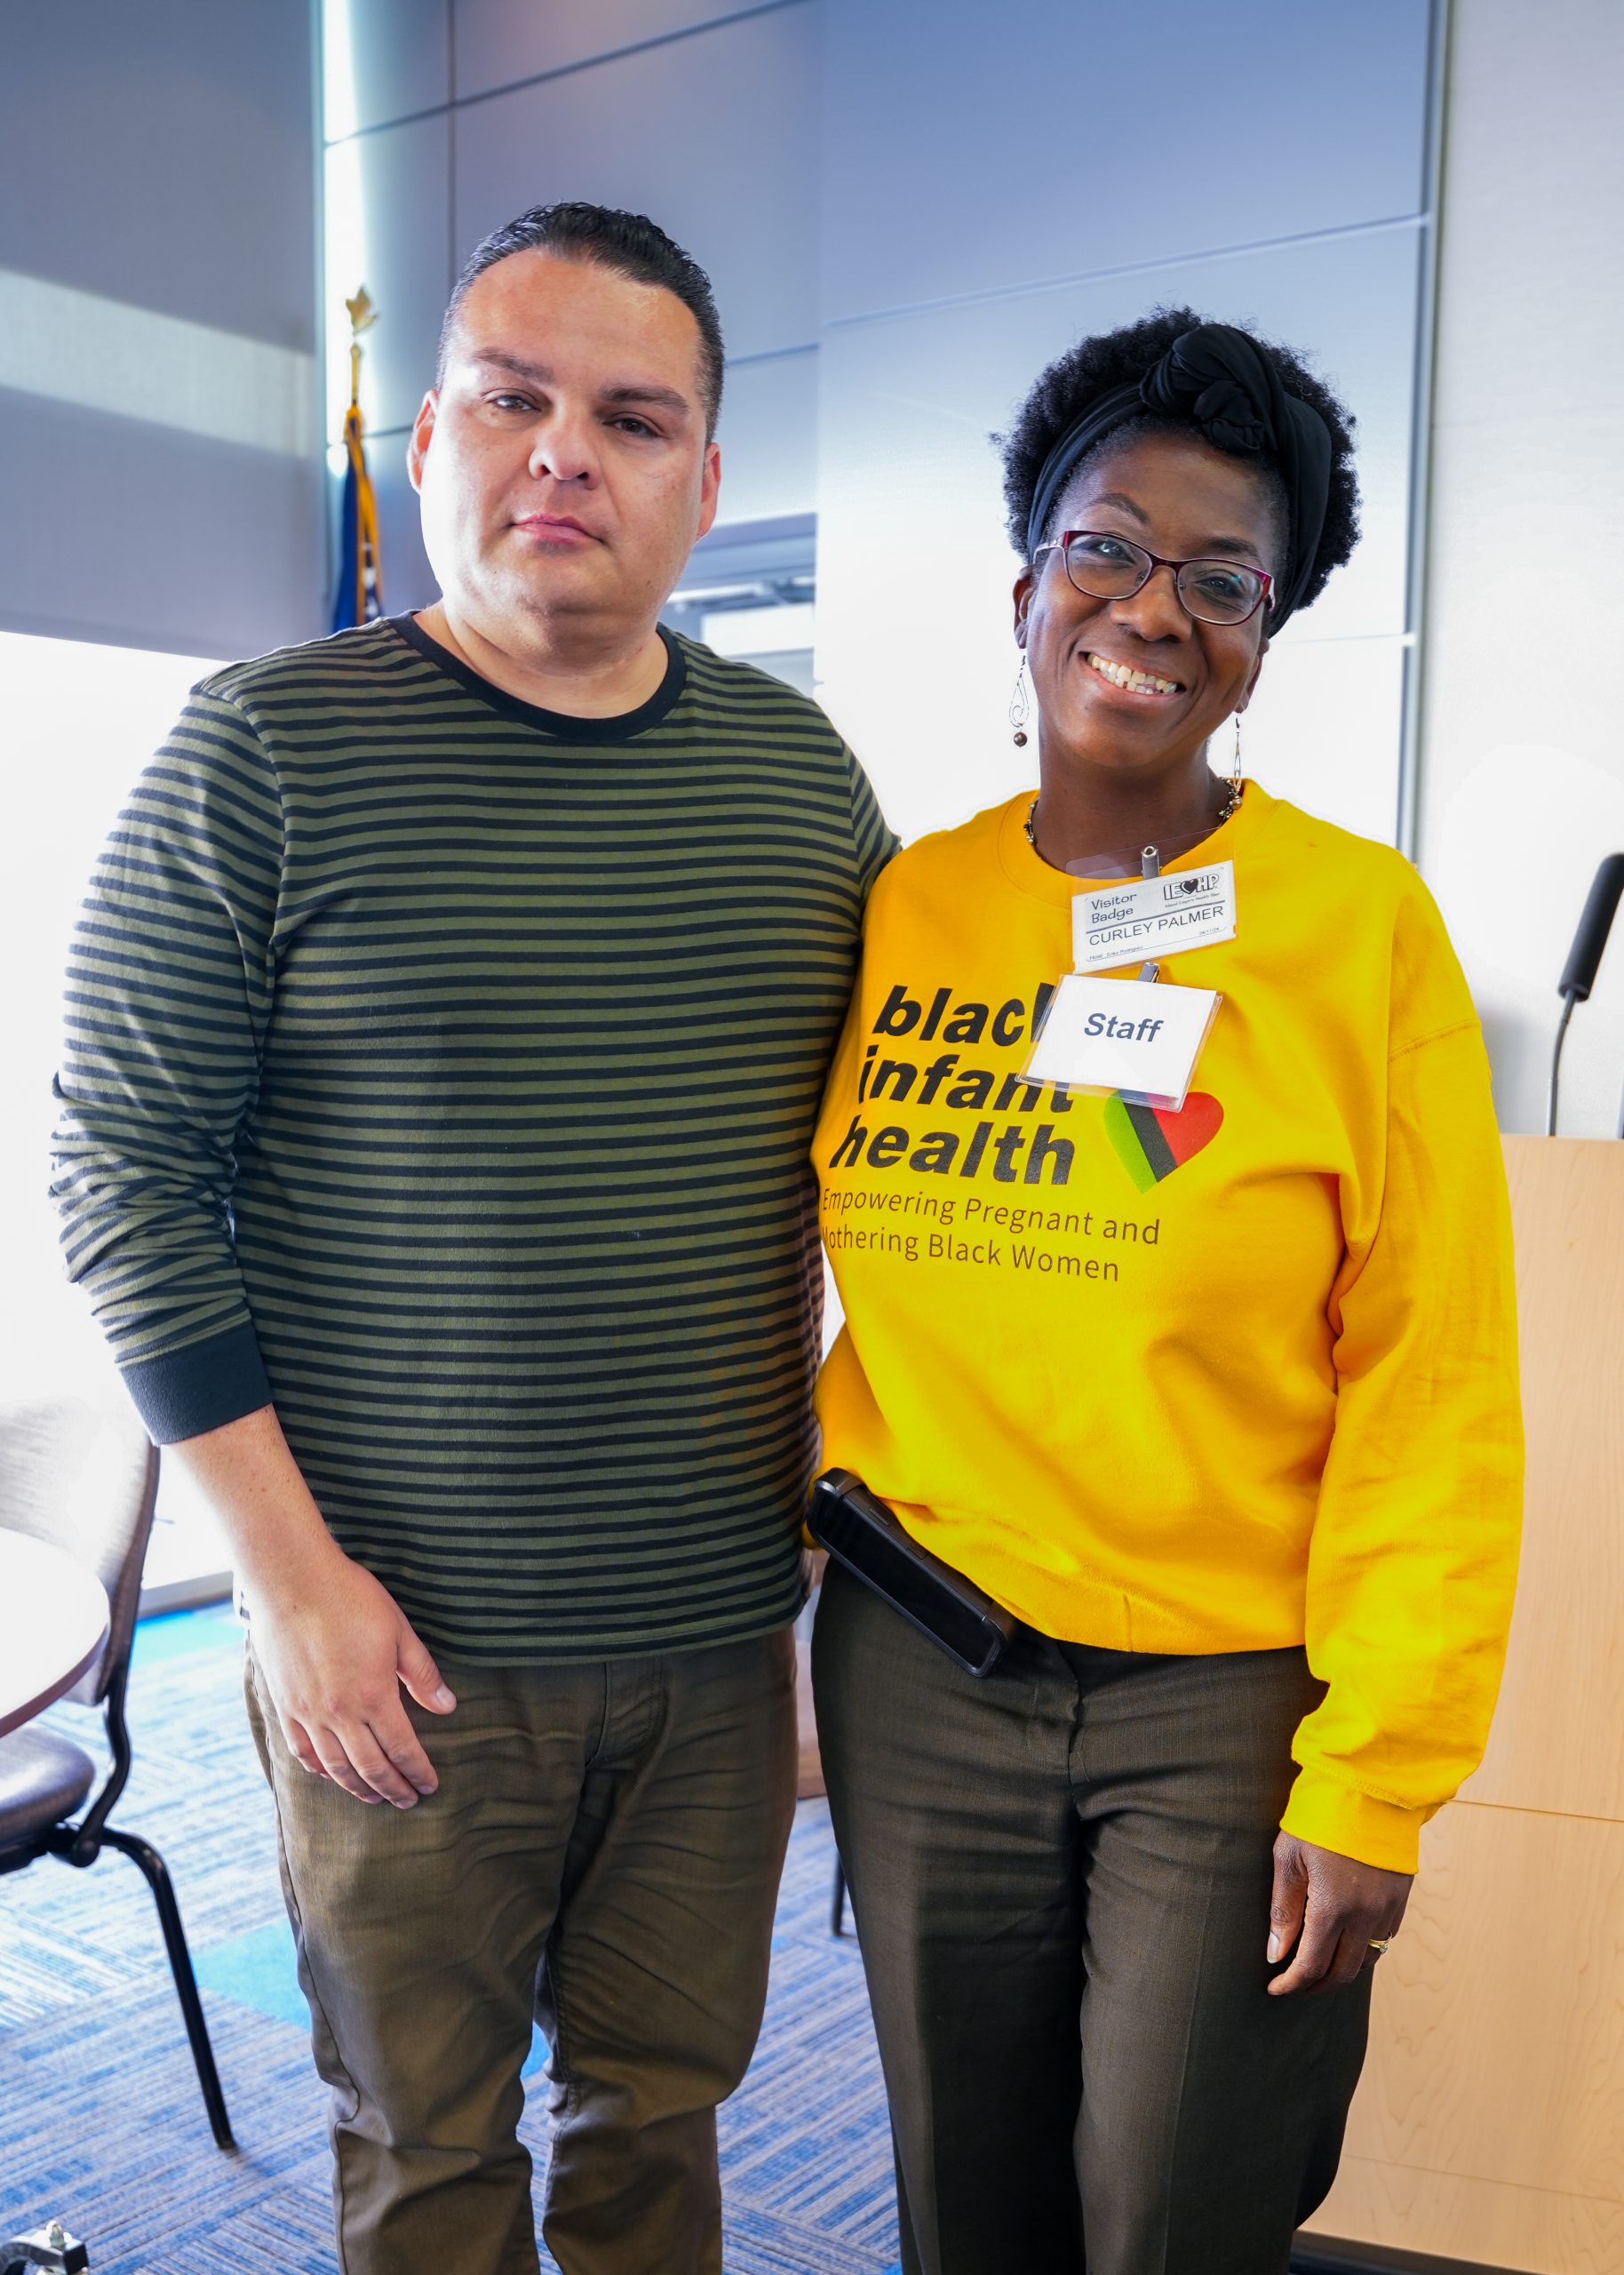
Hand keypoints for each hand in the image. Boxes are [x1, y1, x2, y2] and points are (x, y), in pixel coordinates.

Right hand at [248, 1544, 455, 1808]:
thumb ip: (421, 1674)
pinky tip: (331, 1775)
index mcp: (373, 1695)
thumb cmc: (350, 1598)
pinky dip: (319, 1769)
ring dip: (359, 1787)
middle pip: (370, 1767)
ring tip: (376, 1797)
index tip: (430, 1785)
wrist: (292, 1579)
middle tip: (408, 1800)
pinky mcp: (285, 1704)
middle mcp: (339, 1713)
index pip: (402, 1748)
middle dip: (393, 1788)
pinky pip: (302, 1750)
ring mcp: (307, 1712)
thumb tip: (447, 1706)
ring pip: (336, 1767)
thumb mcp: (398, 1631)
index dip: (417, 1771)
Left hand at [1266, 1832, 1411, 1994]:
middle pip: (1342, 1972)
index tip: (1274, 1989)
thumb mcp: (1289, 1858)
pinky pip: (1383, 1938)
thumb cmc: (1321, 1818)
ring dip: (1341, 1968)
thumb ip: (1283, 1910)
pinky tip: (1345, 1937)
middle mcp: (1365, 1916)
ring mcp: (1387, 1909)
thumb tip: (1276, 1953)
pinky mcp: (1401, 1899)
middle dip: (1316, 1985)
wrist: (1371, 1788)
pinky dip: (1362, 1947)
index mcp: (1332, 1908)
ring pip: (1366, 1959)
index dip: (1291, 1984)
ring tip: (1318, 1962)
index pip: (1311, 1966)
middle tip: (1295, 1983)